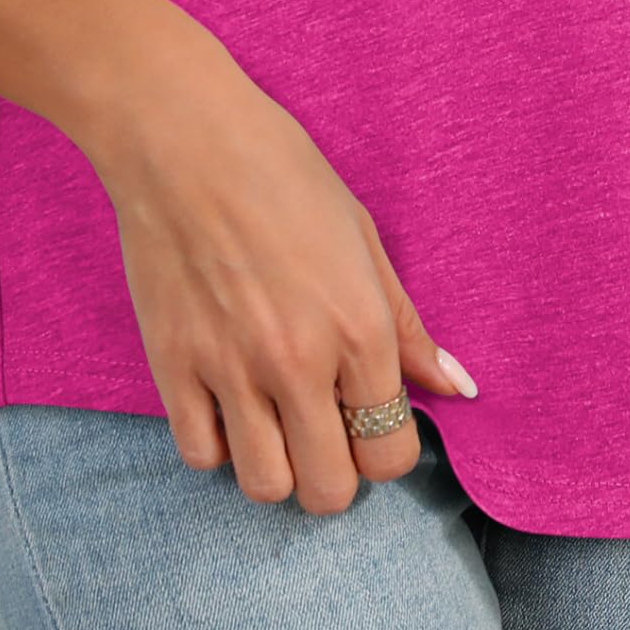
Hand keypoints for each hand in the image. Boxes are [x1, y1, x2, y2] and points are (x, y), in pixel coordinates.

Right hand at [81, 6, 475, 514]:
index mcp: (359, 329)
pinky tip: (228, 403)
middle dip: (336, 472)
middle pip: (330, 490)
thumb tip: (457, 389)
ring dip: (278, 467)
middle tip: (325, 430)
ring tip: (276, 422)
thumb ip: (408, 327)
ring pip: (267, 487)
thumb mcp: (364, 239)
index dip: (387, 448)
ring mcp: (230, 370)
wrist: (184, 138)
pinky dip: (218, 443)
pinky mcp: (173, 367)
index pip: (391, 453)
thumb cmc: (283, 173)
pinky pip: (201, 455)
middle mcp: (299, 363)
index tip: (370, 419)